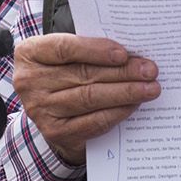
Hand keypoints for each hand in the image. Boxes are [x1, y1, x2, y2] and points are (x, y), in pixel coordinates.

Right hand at [12, 33, 160, 164]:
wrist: (48, 109)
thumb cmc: (64, 71)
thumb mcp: (66, 55)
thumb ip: (88, 48)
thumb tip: (131, 52)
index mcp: (30, 53)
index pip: (65, 48)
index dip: (96, 50)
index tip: (124, 54)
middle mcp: (30, 82)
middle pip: (83, 75)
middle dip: (122, 72)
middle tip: (149, 70)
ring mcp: (41, 109)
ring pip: (90, 98)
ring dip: (125, 93)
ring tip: (150, 88)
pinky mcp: (56, 132)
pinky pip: (93, 121)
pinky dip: (117, 112)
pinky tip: (134, 105)